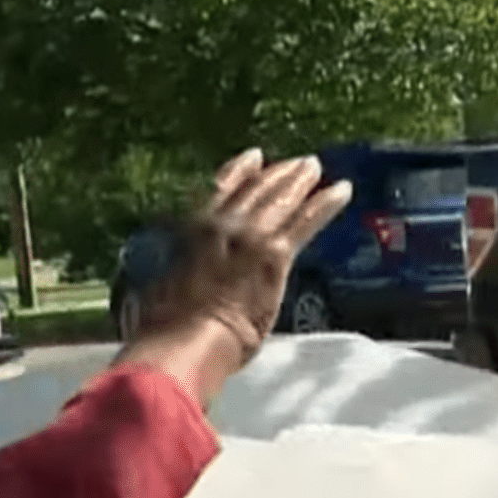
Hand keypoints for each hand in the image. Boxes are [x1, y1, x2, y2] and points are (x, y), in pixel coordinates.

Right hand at [137, 148, 353, 368]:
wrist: (186, 339)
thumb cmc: (163, 325)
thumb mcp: (155, 287)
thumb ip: (168, 271)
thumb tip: (165, 277)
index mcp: (191, 228)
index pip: (221, 187)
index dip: (240, 170)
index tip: (254, 158)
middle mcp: (222, 222)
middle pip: (256, 189)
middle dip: (278, 173)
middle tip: (298, 164)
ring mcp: (251, 235)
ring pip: (281, 198)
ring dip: (300, 180)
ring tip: (315, 168)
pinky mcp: (275, 254)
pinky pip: (306, 220)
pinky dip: (326, 203)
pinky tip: (342, 191)